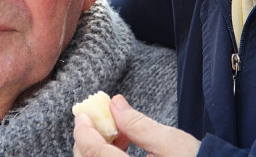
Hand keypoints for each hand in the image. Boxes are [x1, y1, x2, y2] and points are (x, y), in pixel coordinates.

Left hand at [73, 95, 200, 156]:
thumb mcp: (172, 143)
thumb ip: (138, 124)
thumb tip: (114, 104)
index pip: (95, 155)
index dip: (84, 132)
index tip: (83, 113)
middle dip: (88, 141)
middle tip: (100, 119)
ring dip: (98, 150)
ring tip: (118, 133)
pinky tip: (122, 147)